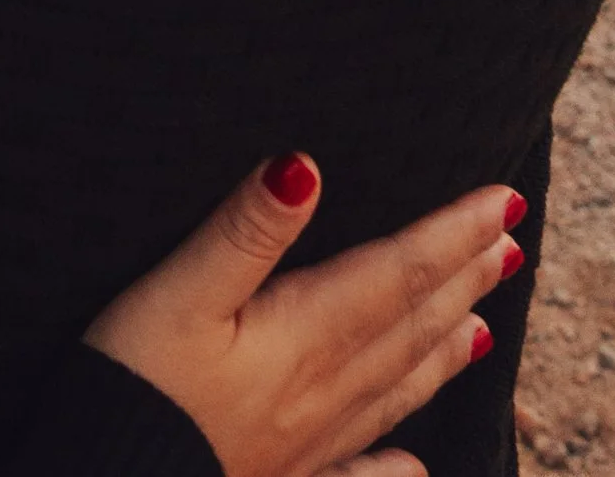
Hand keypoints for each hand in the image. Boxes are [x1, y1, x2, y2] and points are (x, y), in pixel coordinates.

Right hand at [85, 154, 522, 476]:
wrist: (107, 476)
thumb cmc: (136, 385)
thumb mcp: (178, 292)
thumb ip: (243, 231)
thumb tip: (303, 168)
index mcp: (303, 336)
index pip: (396, 274)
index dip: (450, 235)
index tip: (500, 201)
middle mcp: (322, 393)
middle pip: (409, 328)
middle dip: (462, 280)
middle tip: (507, 242)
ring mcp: (310, 446)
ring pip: (397, 389)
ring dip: (444, 349)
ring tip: (482, 323)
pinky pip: (361, 472)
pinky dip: (396, 464)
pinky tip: (413, 464)